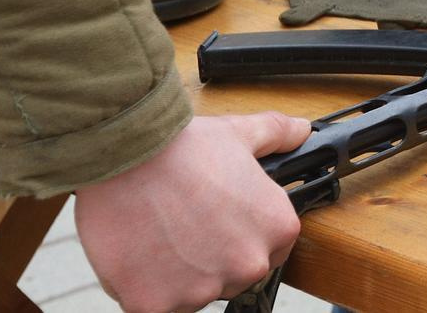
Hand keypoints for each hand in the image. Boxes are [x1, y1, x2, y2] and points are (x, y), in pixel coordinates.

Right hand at [76, 111, 309, 312]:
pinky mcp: (156, 305)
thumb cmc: (180, 149)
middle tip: (183, 227)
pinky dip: (142, 287)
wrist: (125, 158)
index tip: (219, 227)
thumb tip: (301, 131)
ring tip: (157, 235)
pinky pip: (152, 306)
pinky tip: (136, 253)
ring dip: (175, 276)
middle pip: (229, 278)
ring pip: (190, 295)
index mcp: (276, 229)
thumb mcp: (242, 133)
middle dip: (209, 260)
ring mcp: (202, 289)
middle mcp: (247, 265)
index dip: (239, 240)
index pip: (267, 252)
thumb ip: (277, 135)